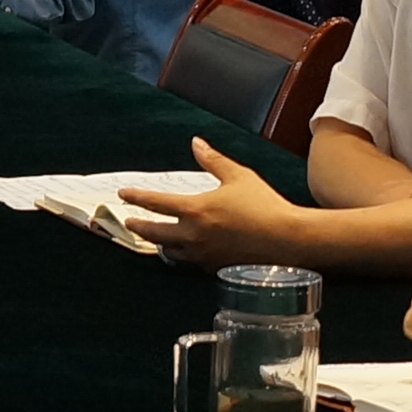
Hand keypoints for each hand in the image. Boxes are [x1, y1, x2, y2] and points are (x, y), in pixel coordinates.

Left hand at [124, 140, 298, 267]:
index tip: (123, 194)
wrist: (288, 240)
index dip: (136, 197)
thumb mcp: (239, 176)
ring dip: (160, 242)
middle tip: (129, 222)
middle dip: (138, 226)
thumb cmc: (265, 206)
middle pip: (153, 233)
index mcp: (196, 210)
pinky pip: (190, 262)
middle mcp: (193, 235)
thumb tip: (196, 143)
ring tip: (157, 237)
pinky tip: (185, 250)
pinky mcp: (213, 268)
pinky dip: (183, 254)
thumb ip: (213, 160)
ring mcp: (202, 255)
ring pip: (170, 251)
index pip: (155, 203)